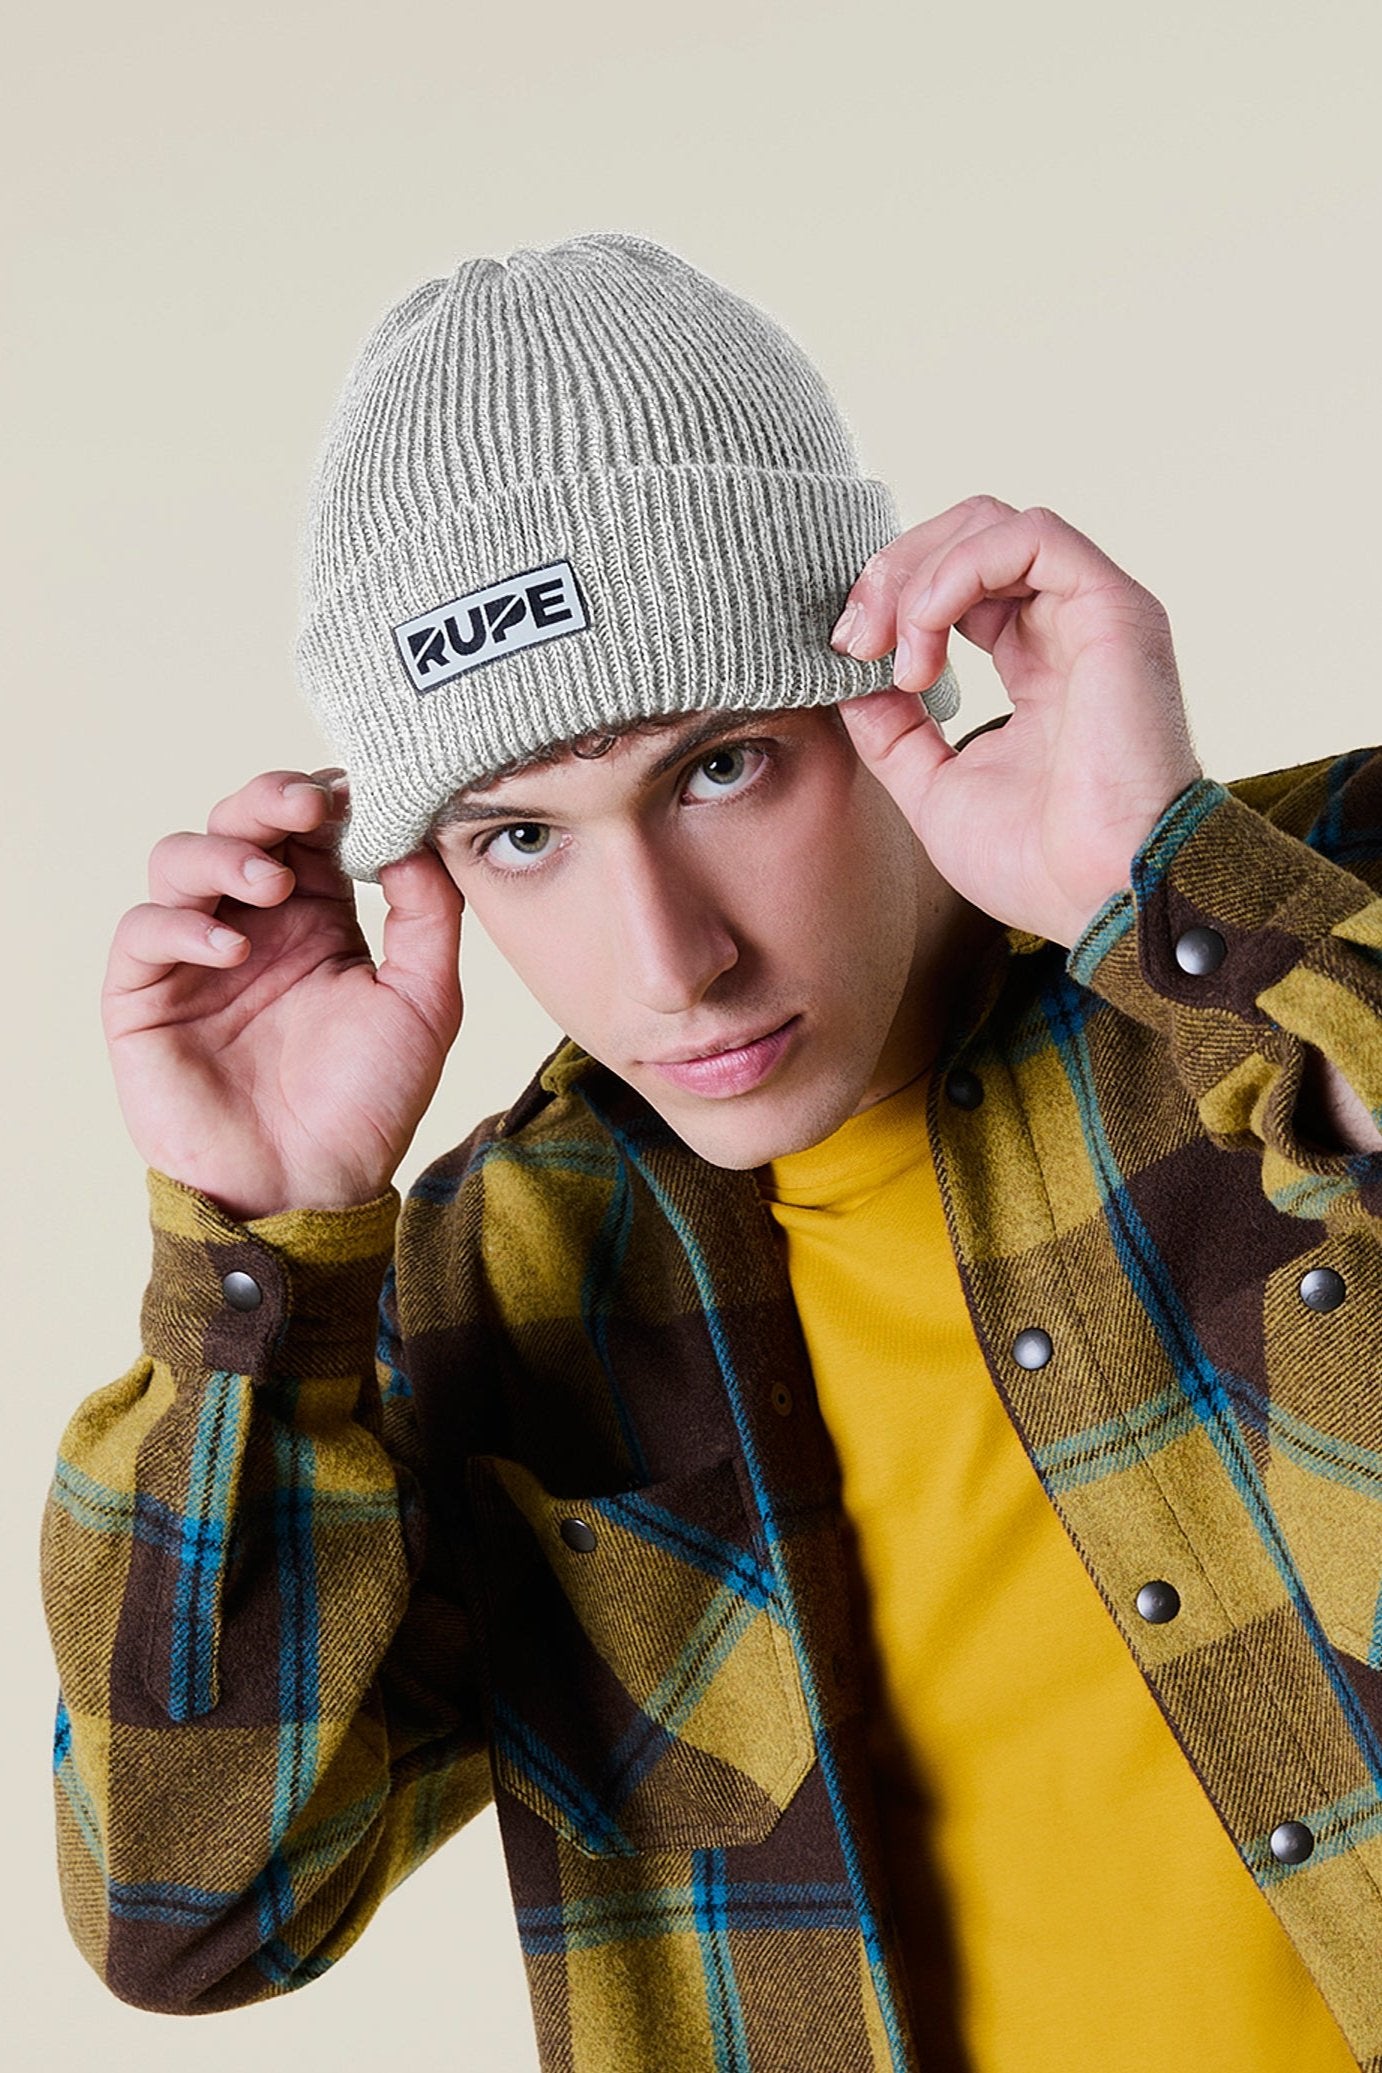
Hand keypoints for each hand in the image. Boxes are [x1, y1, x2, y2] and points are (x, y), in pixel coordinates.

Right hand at [103, 771, 463, 1219]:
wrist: (311, 1190)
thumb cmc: (368, 1102)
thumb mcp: (426, 1002)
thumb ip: (428, 915)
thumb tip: (416, 833)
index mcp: (317, 917)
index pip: (306, 831)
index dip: (322, 800)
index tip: (354, 789)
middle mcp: (253, 924)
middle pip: (238, 825)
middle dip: (266, 802)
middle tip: (302, 808)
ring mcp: (194, 954)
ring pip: (179, 859)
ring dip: (223, 853)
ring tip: (269, 885)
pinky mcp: (145, 996)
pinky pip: (143, 930)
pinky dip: (181, 922)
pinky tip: (232, 944)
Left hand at [832, 498, 1202, 946]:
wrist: (1111, 901)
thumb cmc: (1040, 867)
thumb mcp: (934, 791)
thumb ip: (894, 731)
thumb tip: (851, 679)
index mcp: (1037, 668)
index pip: (959, 588)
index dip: (892, 603)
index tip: (848, 656)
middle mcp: (1067, 630)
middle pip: (967, 537)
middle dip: (893, 573)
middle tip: (854, 639)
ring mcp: (1094, 615)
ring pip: (991, 525)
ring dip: (917, 574)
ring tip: (892, 650)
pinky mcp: (1114, 608)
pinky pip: (1027, 537)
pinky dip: (957, 572)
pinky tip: (924, 638)